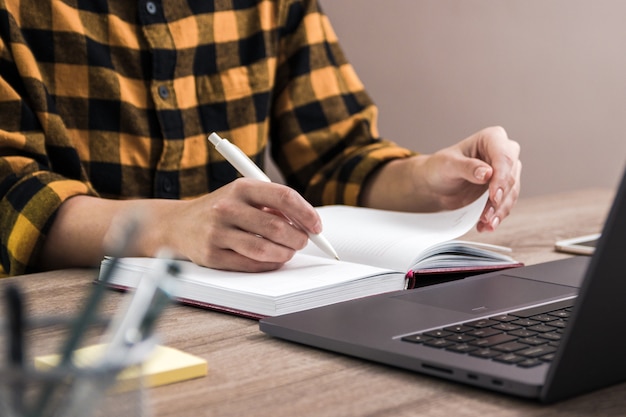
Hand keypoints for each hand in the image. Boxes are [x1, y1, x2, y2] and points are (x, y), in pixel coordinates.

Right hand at [160, 178, 321, 271]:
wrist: (178, 224)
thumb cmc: (222, 210)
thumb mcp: (243, 196)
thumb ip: (273, 204)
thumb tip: (307, 223)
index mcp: (241, 187)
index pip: (284, 196)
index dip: (306, 213)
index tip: (317, 226)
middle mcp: (227, 207)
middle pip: (277, 226)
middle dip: (298, 238)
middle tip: (303, 242)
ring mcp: (217, 232)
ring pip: (264, 249)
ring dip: (285, 253)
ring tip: (289, 252)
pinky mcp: (211, 255)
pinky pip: (249, 264)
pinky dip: (268, 265)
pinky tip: (273, 260)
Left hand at [360, 126, 520, 231]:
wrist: (436, 183)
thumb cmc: (440, 167)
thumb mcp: (448, 164)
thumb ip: (468, 167)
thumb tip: (487, 173)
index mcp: (492, 138)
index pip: (504, 157)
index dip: (501, 178)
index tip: (494, 196)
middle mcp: (503, 152)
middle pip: (511, 176)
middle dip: (500, 198)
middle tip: (487, 214)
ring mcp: (506, 172)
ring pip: (511, 193)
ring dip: (499, 211)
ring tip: (485, 222)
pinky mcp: (503, 189)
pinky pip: (506, 204)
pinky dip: (497, 216)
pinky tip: (486, 225)